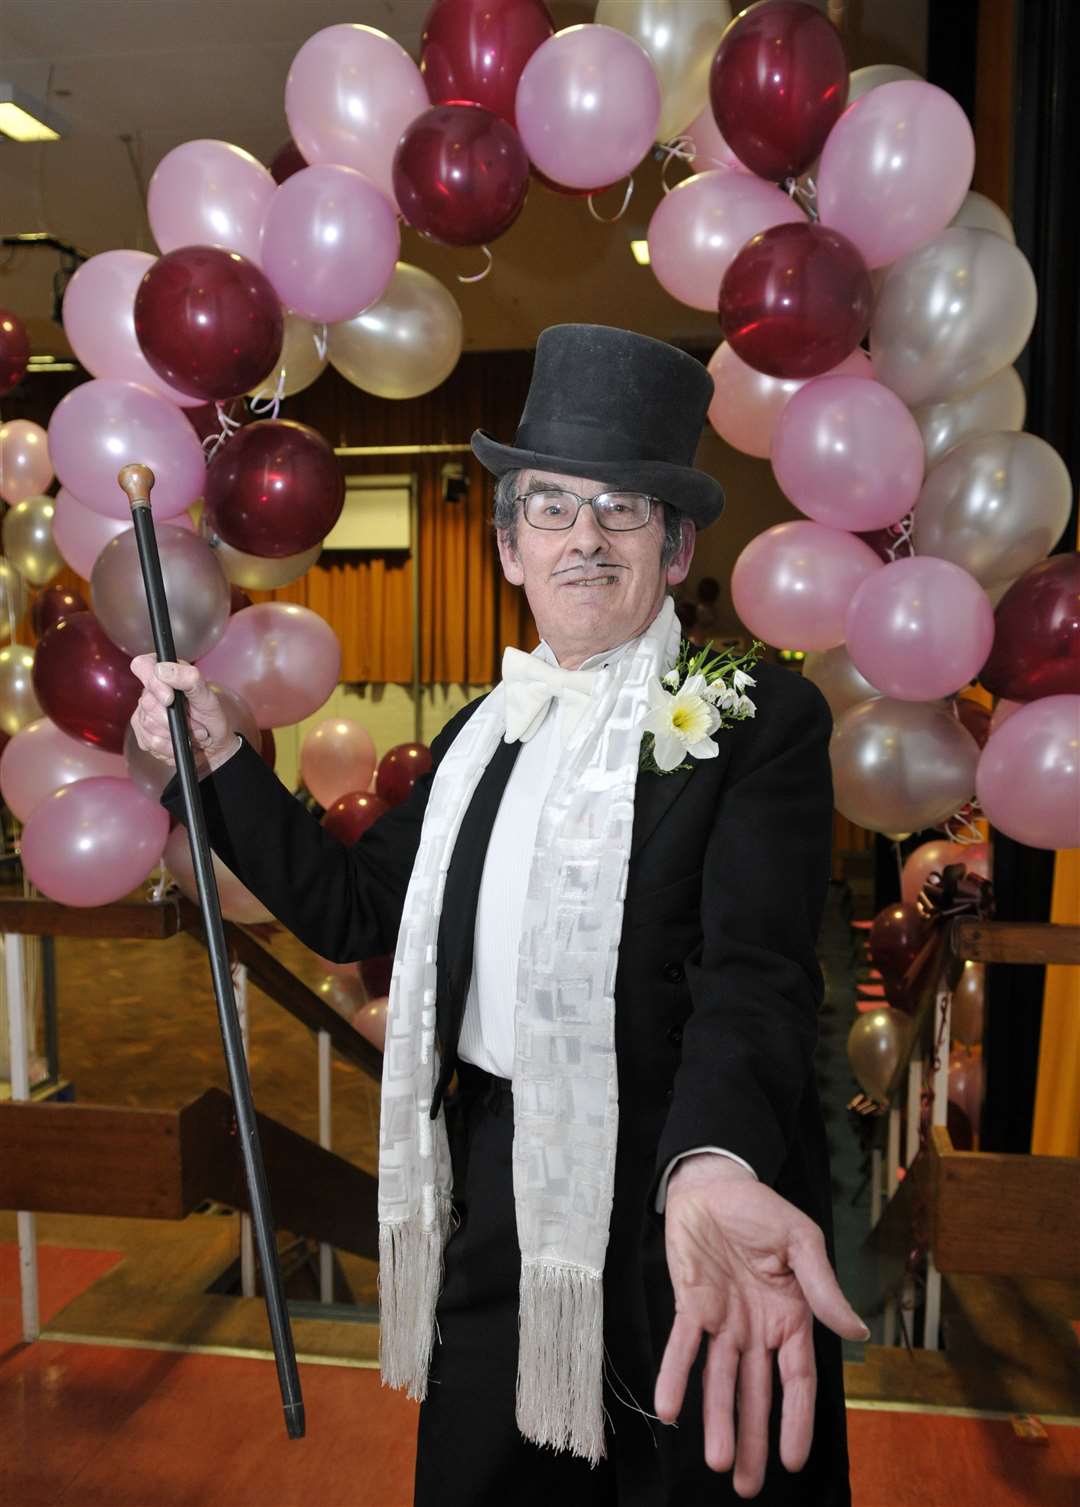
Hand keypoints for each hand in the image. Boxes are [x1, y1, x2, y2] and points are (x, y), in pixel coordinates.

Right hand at [129, 656, 235, 770]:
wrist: (213, 743)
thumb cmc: (211, 716)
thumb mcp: (208, 697)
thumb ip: (189, 679)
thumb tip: (163, 669)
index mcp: (165, 674)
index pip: (142, 665)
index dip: (153, 682)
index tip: (170, 698)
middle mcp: (150, 692)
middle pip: (147, 703)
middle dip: (174, 717)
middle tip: (194, 720)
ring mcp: (143, 714)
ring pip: (148, 724)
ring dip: (175, 732)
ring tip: (191, 731)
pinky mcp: (143, 735)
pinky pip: (150, 742)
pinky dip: (170, 745)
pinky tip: (181, 740)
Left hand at [656, 1154, 868, 1498]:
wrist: (713, 1180)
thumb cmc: (762, 1208)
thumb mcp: (802, 1241)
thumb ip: (823, 1287)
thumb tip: (857, 1330)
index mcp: (792, 1316)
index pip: (798, 1379)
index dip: (797, 1420)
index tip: (795, 1460)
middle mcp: (758, 1327)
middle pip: (757, 1393)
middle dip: (752, 1438)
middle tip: (746, 1484)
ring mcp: (723, 1319)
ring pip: (721, 1379)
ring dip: (717, 1419)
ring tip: (716, 1460)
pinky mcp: (690, 1304)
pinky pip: (683, 1346)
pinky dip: (676, 1375)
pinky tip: (669, 1407)